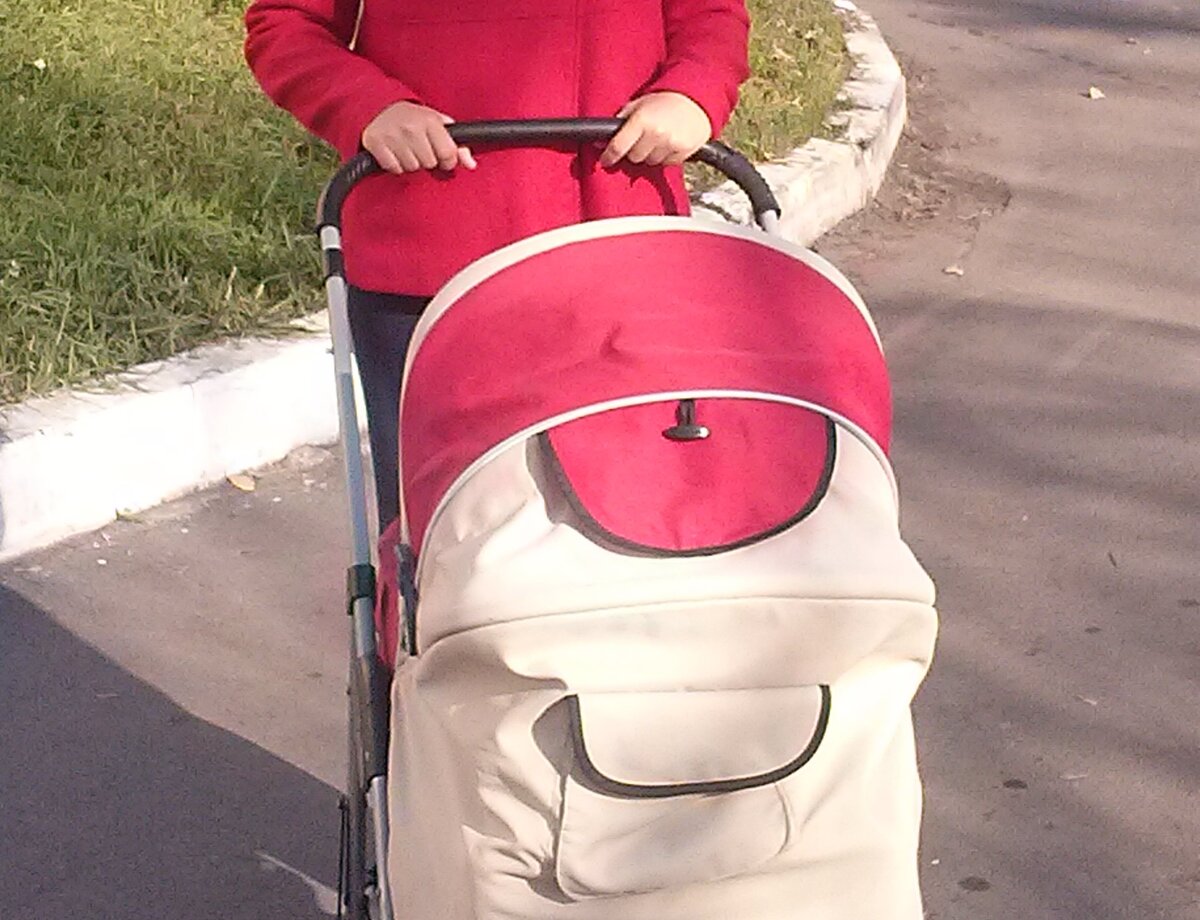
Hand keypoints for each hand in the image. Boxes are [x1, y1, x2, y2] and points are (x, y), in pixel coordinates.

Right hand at [361, 101, 476, 173]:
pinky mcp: (376, 143)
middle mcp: (412, 127)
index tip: (442, 157)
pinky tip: (395, 153)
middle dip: (427, 160)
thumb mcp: (439, 126)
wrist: (380, 107)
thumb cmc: (415, 119)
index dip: (448, 161)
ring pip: (411, 168)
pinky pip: (394, 168)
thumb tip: (471, 165)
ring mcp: (393, 135)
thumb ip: (459, 146)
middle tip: (421, 149)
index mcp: (430, 120)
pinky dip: (395, 165)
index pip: (448, 155)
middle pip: (429, 163)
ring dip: (411, 163)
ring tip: (407, 149)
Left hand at [600, 92, 712, 167]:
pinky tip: (668, 143)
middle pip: (633, 158)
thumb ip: (620, 121)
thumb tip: (599, 141)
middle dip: (634, 151)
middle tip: (640, 140)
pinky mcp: (682, 151)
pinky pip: (666, 164)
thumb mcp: (638, 104)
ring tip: (657, 139)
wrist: (695, 100)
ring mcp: (670, 144)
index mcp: (641, 120)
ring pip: (649, 163)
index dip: (609, 156)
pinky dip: (664, 157)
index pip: (618, 147)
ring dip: (650, 155)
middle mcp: (655, 133)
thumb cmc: (664, 101)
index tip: (606, 160)